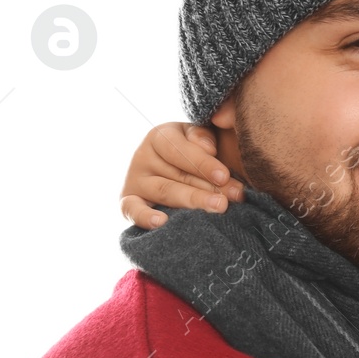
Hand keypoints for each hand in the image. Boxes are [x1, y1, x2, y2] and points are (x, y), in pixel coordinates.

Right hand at [119, 122, 242, 228]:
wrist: (181, 171)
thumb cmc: (200, 152)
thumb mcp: (203, 137)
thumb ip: (205, 135)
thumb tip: (208, 147)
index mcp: (160, 136)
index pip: (179, 149)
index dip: (202, 163)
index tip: (224, 176)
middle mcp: (142, 156)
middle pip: (177, 174)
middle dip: (208, 187)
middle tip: (231, 199)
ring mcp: (134, 180)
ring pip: (165, 192)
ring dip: (193, 200)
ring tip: (218, 207)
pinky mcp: (128, 201)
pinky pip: (131, 209)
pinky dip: (144, 216)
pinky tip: (161, 222)